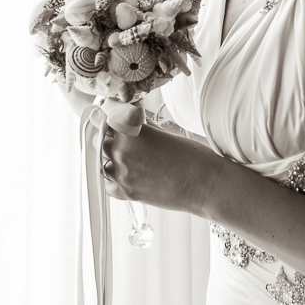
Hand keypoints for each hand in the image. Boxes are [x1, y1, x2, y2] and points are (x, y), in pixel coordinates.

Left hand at [100, 122, 223, 218]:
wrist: (205, 184)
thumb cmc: (192, 155)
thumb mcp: (164, 132)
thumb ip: (142, 125)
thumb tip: (129, 116)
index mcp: (131, 132)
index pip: (105, 116)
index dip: (108, 112)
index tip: (111, 111)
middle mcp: (123, 152)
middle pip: (99, 138)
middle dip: (108, 135)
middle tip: (122, 134)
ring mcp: (123, 175)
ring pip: (103, 162)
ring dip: (111, 158)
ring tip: (131, 156)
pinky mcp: (127, 193)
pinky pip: (109, 185)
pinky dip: (115, 179)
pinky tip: (129, 174)